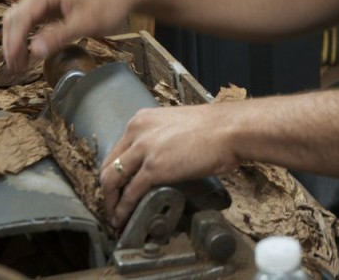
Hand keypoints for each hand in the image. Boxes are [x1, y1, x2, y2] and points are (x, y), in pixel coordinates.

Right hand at [2, 0, 141, 72]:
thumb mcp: (85, 23)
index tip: (13, 63)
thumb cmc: (111, 2)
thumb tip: (33, 52)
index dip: (14, 42)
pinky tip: (31, 51)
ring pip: (23, 17)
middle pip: (17, 16)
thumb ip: (58, 37)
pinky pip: (35, 17)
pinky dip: (30, 34)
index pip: (21, 16)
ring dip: (20, 39)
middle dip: (14, 42)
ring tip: (21, 63)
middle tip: (15, 68)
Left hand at [100, 104, 240, 229]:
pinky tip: (123, 218)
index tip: (117, 186)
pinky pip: (130, 193)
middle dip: (107, 190)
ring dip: (111, 202)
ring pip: (112, 180)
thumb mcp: (176, 126)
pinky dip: (123, 209)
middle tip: (112, 205)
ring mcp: (144, 149)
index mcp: (142, 120)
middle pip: (109, 166)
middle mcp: (137, 131)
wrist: (230, 129)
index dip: (114, 172)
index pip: (117, 150)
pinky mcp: (153, 168)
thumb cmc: (214, 128)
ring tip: (115, 216)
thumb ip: (162, 139)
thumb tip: (161, 158)